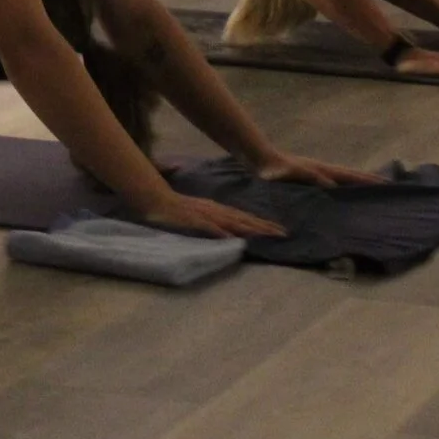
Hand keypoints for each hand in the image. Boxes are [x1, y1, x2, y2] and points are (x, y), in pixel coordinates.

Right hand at [137, 188, 282, 240]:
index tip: (278, 229)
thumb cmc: (175, 207)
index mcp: (217, 209)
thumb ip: (212, 220)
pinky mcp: (193, 221)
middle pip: (244, 219)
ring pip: (232, 223)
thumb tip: (227, 231)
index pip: (244, 216)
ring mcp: (205, 215)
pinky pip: (209, 227)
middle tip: (284, 234)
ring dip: (250, 229)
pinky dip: (220, 232)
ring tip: (267, 235)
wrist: (155, 199)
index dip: (262, 223)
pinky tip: (232, 238)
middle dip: (264, 227)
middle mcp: (215, 210)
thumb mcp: (198, 212)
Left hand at [255, 151, 384, 188]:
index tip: (387, 184)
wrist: (258, 159)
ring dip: (356, 187)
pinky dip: (341, 191)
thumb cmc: (274, 169)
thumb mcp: (292, 174)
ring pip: (342, 181)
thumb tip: (332, 186)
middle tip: (387, 189)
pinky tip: (341, 200)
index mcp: (322, 170)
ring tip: (370, 197)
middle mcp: (322, 170)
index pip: (351, 175)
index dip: (368, 180)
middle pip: (351, 176)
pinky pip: (330, 186)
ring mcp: (315, 174)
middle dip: (368, 182)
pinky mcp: (307, 180)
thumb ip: (310, 178)